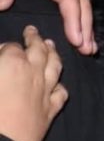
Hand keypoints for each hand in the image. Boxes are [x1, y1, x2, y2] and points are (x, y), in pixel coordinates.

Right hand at [0, 26, 68, 140]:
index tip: (1, 48)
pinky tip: (57, 83)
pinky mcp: (51, 110)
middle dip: (34, 38)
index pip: (10, 47)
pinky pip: (60, 92)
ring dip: (53, 53)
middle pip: (38, 49)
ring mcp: (45, 91)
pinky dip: (59, 85)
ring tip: (51, 45)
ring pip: (54, 66)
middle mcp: (33, 72)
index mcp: (12, 63)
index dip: (5, 46)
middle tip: (32, 31)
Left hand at [10, 0, 94, 54]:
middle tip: (88, 49)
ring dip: (85, 24)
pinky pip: (70, 2)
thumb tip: (6, 3)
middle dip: (86, 24)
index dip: (74, 17)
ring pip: (79, 1)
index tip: (76, 39)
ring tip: (88, 47)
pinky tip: (78, 35)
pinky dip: (76, 19)